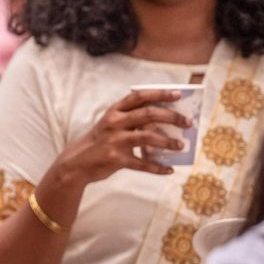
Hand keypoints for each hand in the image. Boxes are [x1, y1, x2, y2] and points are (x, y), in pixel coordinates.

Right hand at [56, 88, 190, 184]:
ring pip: (147, 137)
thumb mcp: (111, 125)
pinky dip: (157, 168)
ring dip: (168, 141)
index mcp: (114, 111)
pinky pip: (142, 163)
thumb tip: (165, 122)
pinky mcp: (115, 158)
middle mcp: (114, 123)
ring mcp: (114, 140)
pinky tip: (169, 170)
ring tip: (181, 145)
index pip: (139, 96)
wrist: (76, 163)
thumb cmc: (100, 142)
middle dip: (171, 117)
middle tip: (188, 123)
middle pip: (148, 114)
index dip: (159, 94)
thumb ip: (132, 120)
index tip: (178, 95)